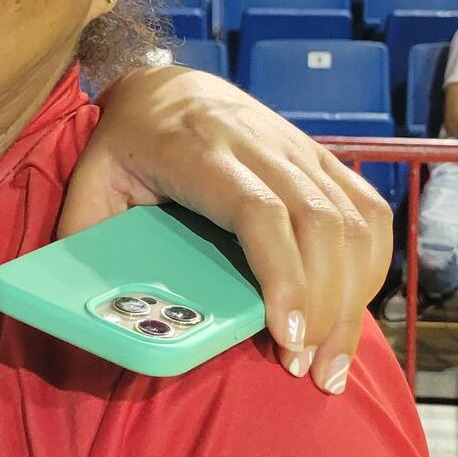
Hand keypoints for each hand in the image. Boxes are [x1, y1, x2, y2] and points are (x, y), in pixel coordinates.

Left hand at [66, 64, 389, 393]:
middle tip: (310, 371)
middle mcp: (261, 144)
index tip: (288, 336)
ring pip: (354, 221)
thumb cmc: (124, 144)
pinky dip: (371, 266)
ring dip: (354, 297)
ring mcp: (299, 148)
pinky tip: (352, 312)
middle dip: (326, 306)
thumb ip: (87, 238)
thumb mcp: (89, 184)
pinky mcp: (323, 157)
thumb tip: (86, 310)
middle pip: (320, 224)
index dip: (283, 275)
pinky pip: (369, 211)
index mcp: (201, 152)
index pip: (261, 212)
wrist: (164, 85)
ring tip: (331, 361)